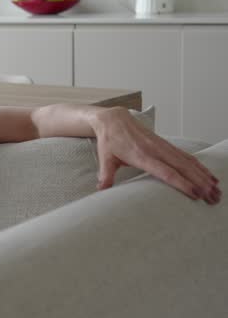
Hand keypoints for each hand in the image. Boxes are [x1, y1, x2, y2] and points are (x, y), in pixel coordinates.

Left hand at [92, 107, 220, 203]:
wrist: (114, 119)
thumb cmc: (109, 140)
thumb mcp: (105, 158)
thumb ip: (105, 175)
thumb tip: (101, 190)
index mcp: (141, 155)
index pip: (165, 171)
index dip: (181, 183)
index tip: (195, 194)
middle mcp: (155, 150)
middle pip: (183, 168)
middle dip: (200, 183)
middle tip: (213, 198)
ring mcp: (162, 146)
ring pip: (188, 162)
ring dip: (204, 176)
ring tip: (217, 191)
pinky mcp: (166, 145)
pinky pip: (186, 156)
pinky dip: (200, 166)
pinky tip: (210, 176)